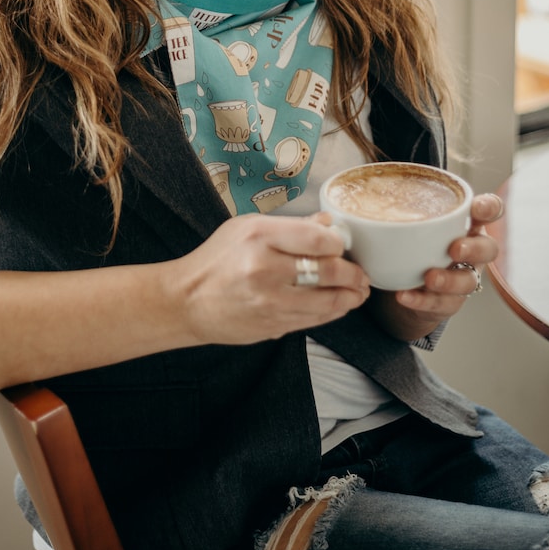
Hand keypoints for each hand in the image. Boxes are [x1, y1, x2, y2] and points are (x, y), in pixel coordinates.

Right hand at [172, 211, 370, 346]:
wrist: (187, 301)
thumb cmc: (217, 259)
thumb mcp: (246, 228)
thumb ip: (290, 226)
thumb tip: (327, 223)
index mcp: (259, 237)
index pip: (317, 240)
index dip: (338, 243)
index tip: (342, 244)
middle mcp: (266, 269)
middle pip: (329, 271)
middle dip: (353, 273)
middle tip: (361, 273)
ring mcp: (271, 302)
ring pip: (328, 301)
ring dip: (351, 297)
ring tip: (359, 291)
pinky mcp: (274, 326)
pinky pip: (315, 320)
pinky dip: (333, 312)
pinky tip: (339, 305)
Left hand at [377, 192, 502, 336]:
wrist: (402, 281)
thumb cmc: (408, 242)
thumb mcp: (403, 222)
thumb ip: (387, 210)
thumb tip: (343, 207)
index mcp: (463, 222)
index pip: (489, 210)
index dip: (489, 208)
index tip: (477, 208)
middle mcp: (470, 250)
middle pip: (488, 249)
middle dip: (474, 248)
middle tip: (454, 248)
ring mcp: (461, 277)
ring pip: (468, 281)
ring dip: (449, 279)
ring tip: (428, 277)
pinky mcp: (448, 302)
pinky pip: (441, 304)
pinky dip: (421, 299)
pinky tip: (405, 295)